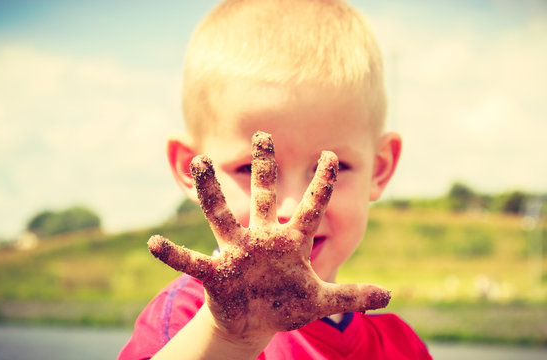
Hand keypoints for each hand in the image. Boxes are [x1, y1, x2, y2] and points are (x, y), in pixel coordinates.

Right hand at [148, 131, 389, 338]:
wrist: (254, 321)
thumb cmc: (286, 303)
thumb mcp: (322, 299)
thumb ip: (354, 295)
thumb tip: (392, 297)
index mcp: (290, 242)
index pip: (309, 208)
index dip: (320, 184)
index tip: (330, 154)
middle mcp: (261, 239)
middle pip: (262, 197)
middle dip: (264, 167)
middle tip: (264, 134)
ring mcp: (237, 253)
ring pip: (222, 216)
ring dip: (212, 192)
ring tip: (202, 163)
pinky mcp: (216, 274)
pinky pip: (192, 262)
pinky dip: (174, 255)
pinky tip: (154, 243)